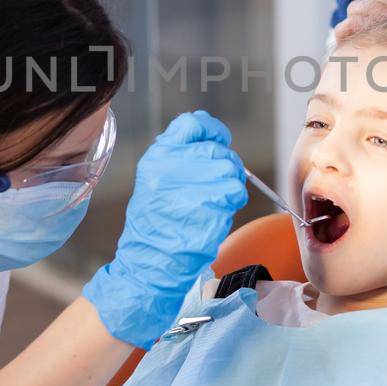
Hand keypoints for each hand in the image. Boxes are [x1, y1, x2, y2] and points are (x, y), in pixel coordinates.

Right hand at [81, 111, 248, 346]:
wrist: (150, 262)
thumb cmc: (156, 223)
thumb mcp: (156, 180)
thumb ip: (181, 155)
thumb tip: (212, 136)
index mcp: (157, 157)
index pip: (192, 123)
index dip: (212, 130)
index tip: (219, 141)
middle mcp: (172, 167)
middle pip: (218, 150)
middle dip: (225, 166)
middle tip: (216, 186)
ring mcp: (191, 186)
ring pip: (232, 170)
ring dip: (231, 186)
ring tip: (214, 202)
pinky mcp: (210, 206)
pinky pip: (236, 193)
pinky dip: (233, 202)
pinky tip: (217, 213)